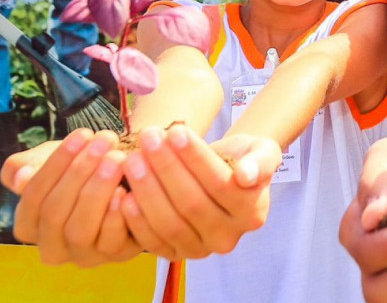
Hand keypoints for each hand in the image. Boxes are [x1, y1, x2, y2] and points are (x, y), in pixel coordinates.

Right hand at [9, 129, 139, 266]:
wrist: (124, 176)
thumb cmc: (80, 169)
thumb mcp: (49, 159)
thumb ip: (26, 165)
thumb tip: (20, 178)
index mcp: (28, 226)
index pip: (33, 197)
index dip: (56, 164)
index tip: (82, 134)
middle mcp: (52, 247)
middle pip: (54, 214)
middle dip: (79, 173)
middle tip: (104, 142)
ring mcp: (83, 255)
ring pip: (80, 230)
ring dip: (98, 190)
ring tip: (117, 158)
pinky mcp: (115, 255)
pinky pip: (110, 242)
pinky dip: (116, 216)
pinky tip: (125, 191)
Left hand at [120, 124, 278, 259]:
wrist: (225, 177)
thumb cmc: (242, 158)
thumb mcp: (262, 151)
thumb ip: (260, 161)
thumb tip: (246, 175)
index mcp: (252, 213)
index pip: (221, 185)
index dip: (196, 159)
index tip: (176, 130)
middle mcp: (229, 238)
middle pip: (192, 204)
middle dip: (166, 168)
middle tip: (148, 138)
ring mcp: (200, 250)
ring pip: (169, 223)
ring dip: (147, 189)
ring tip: (133, 158)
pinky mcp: (174, 255)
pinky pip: (151, 241)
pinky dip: (136, 219)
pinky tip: (124, 194)